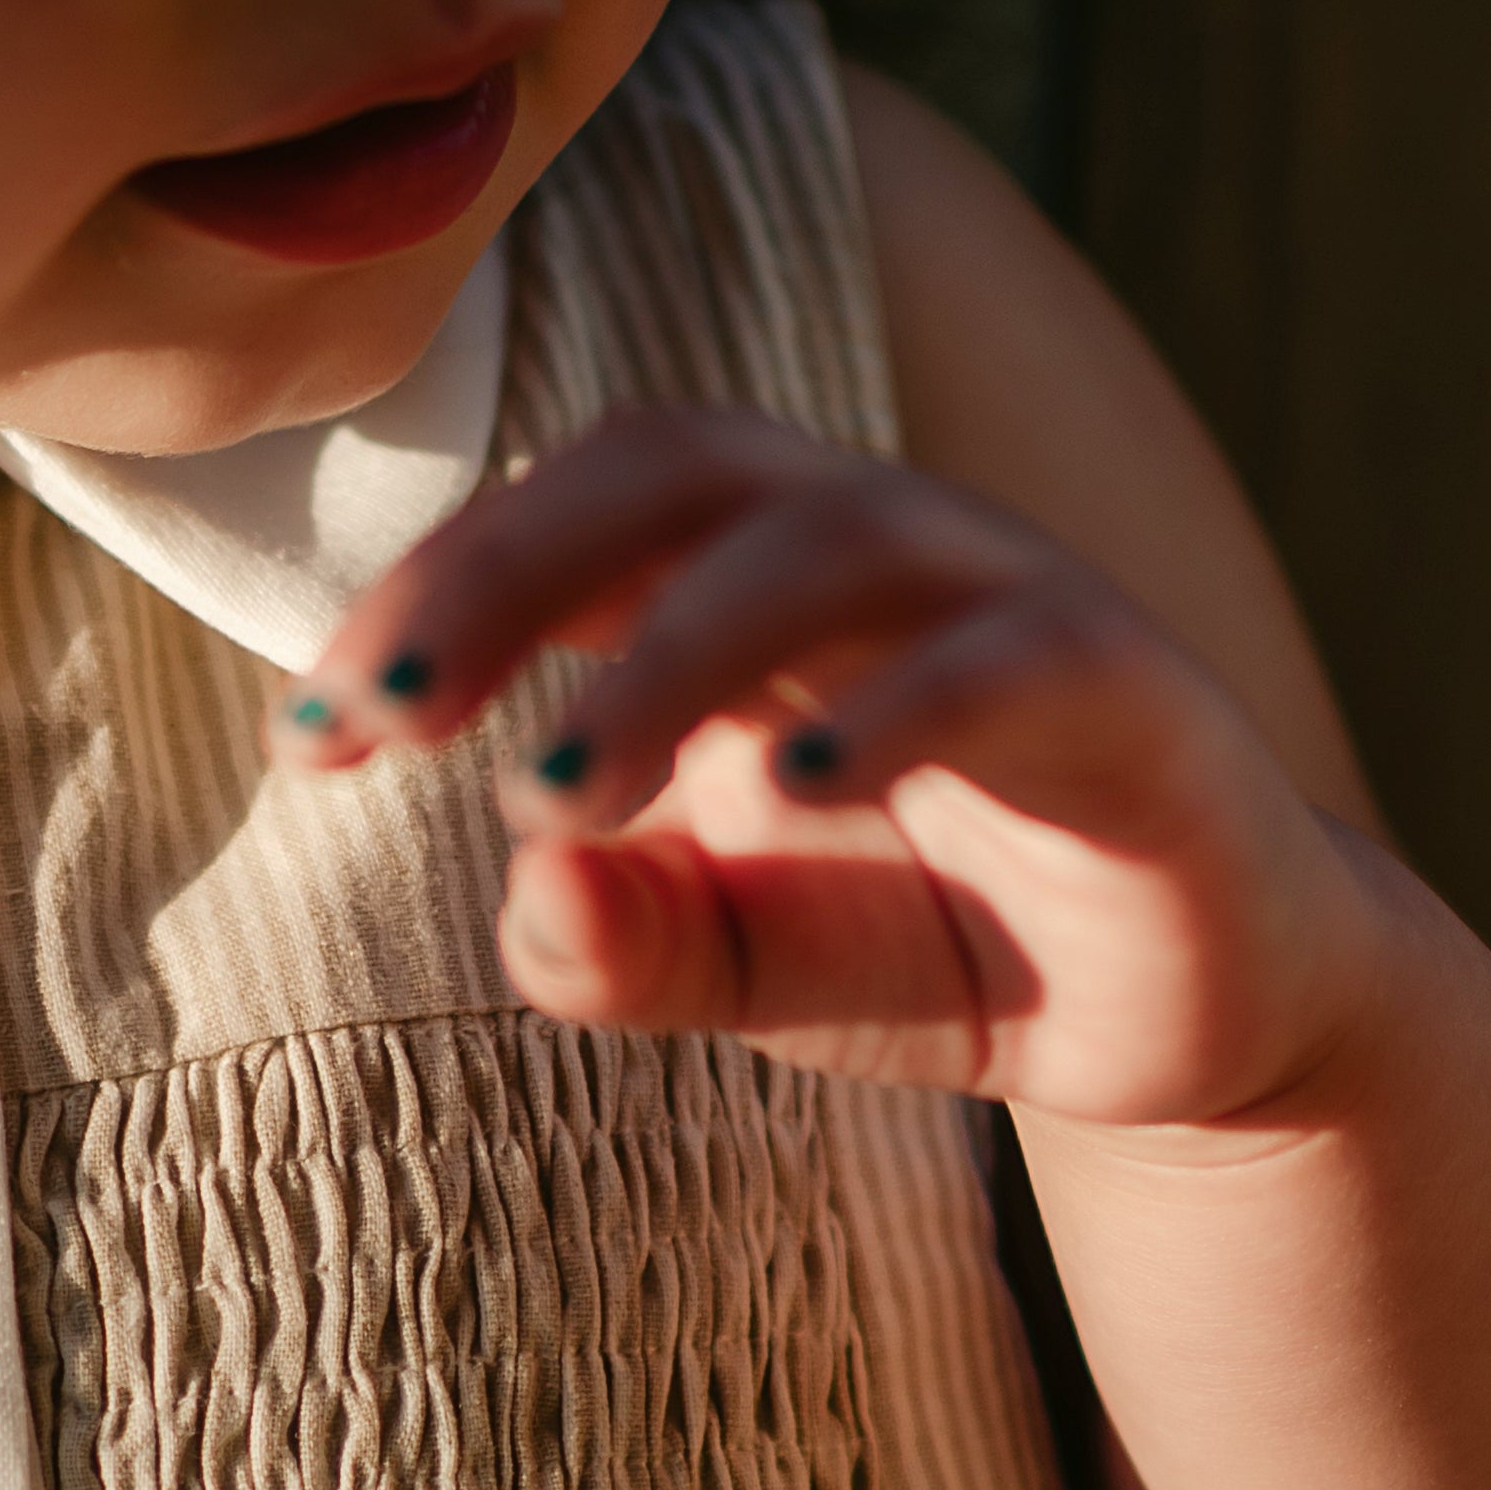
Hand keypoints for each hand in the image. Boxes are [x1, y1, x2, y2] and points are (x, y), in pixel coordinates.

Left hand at [287, 403, 1389, 1134]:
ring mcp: (1004, 602)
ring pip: (825, 544)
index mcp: (745, 589)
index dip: (435, 597)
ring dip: (667, 658)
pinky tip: (795, 789)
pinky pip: (1007, 660)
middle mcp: (872, 554)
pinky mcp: (1127, 693)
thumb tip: (527, 890)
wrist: (1175, 1017)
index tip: (314, 739)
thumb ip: (612, 948)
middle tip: (389, 718)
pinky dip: (894, 710)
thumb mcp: (732, 969)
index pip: (571, 517)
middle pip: (677, 472)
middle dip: (508, 574)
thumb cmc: (929, 941)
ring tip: (557, 793)